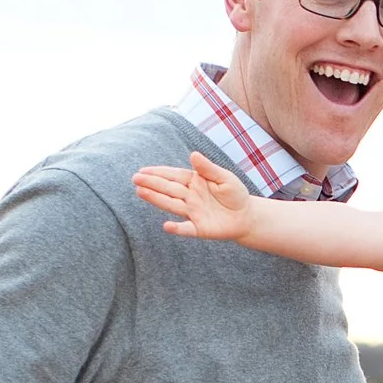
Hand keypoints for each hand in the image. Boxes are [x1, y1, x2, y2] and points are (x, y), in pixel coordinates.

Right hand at [133, 154, 258, 241]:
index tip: (142, 170)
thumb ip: (208, 168)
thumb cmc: (234, 194)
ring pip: (171, 204)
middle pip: (168, 189)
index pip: (173, 176)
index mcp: (194, 182)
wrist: (246, 216)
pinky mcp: (199, 228)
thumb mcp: (224, 177)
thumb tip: (193, 154)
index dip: (158, 173)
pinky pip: (186, 229)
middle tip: (135, 179)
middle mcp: (190, 197)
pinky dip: (177, 229)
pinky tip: (166, 226)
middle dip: (151, 184)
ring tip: (140, 192)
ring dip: (156, 199)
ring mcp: (193, 213)